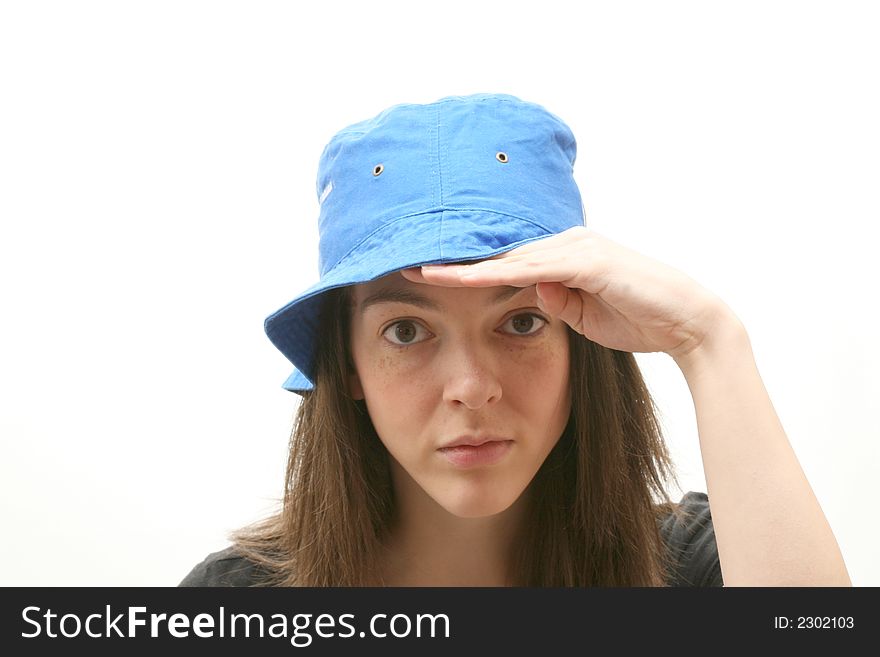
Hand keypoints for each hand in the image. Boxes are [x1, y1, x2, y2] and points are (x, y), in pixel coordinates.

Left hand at [400, 226, 739, 360]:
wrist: (687, 323)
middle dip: (455, 257)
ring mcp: (577, 248)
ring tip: (422, 268)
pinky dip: (495, 273)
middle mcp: (566, 243)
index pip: (506, 259)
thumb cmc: (638, 318)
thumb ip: (557, 300)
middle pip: (499, 250)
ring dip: (464, 263)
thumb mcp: (584, 315)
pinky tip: (462, 277)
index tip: (427, 272)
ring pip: (508, 255)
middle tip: (406, 260)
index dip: (466, 266)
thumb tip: (532, 293)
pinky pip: (531, 267)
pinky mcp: (588, 261)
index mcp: (564, 254)